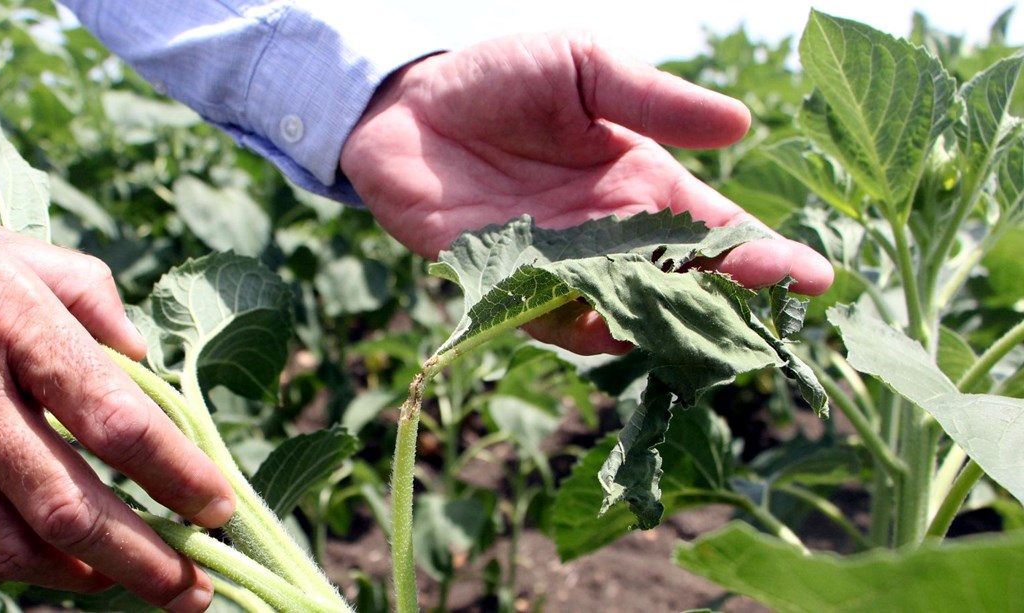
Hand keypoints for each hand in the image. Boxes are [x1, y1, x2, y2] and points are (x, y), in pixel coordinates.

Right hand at [0, 208, 234, 611]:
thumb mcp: (23, 253)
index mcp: (18, 324)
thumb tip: (147, 360)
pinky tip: (48, 564)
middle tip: (193, 591)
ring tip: (128, 582)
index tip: (219, 509)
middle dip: (140, 559)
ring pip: (5, 541)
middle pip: (68, 504)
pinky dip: (4, 564)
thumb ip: (94, 301)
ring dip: (76, 575)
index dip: (176, 475)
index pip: (118, 419)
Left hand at [341, 32, 833, 353]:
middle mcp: (610, 236)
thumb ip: (654, 99)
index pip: (715, 229)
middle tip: (772, 310)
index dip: (765, 254)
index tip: (816, 280)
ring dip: (663, 323)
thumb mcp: (585, 67)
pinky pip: (553, 320)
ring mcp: (562, 266)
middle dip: (726, 298)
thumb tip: (739, 124)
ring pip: (625, 311)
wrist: (410, 105)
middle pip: (680, 280)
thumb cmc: (501, 77)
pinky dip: (582, 329)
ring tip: (703, 328)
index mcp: (642, 184)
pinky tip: (614, 329)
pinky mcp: (508, 285)